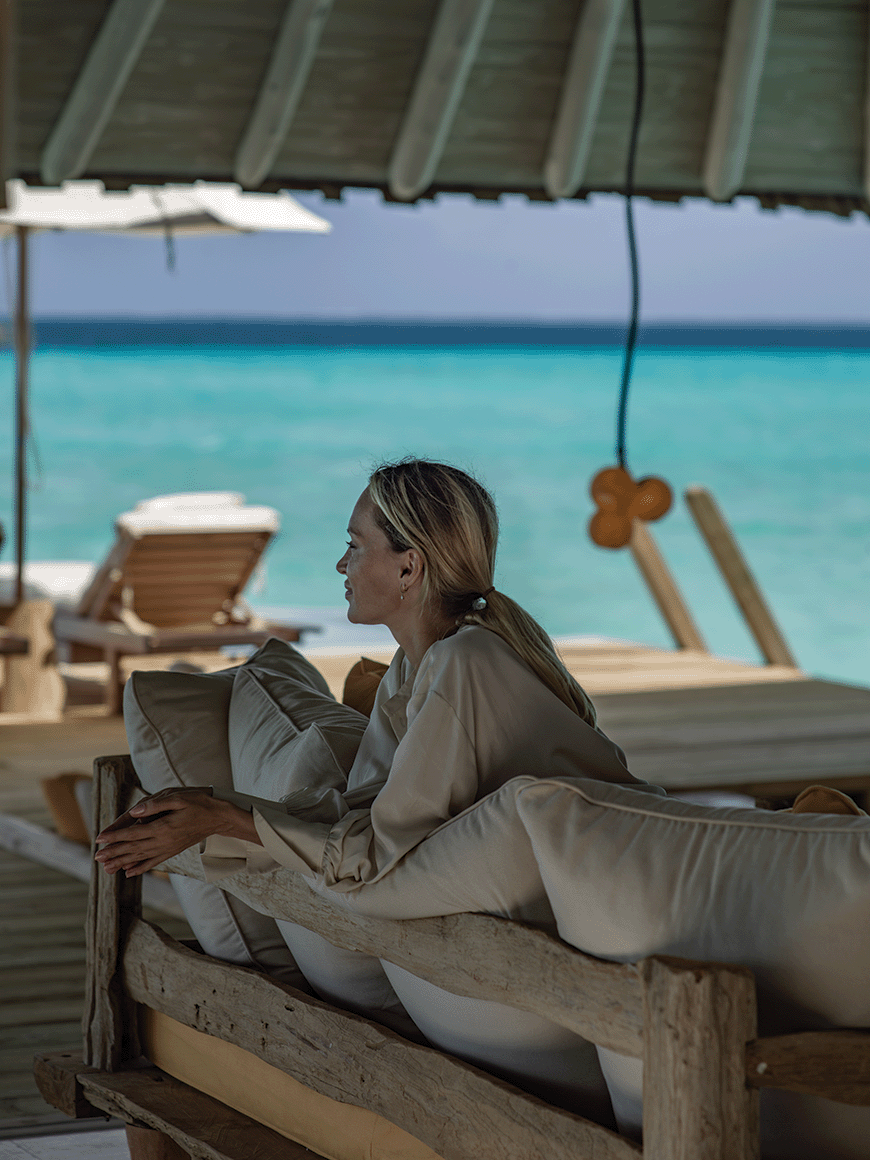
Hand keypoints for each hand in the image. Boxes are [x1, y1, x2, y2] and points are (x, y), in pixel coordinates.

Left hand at [95, 787, 223, 876]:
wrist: (219, 817)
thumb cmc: (199, 803)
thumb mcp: (178, 797)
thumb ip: (155, 805)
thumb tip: (135, 811)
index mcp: (163, 827)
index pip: (134, 833)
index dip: (115, 836)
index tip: (99, 839)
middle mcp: (164, 841)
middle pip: (134, 848)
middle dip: (114, 852)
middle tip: (96, 857)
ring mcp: (169, 848)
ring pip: (141, 858)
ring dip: (122, 862)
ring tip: (107, 868)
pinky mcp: (173, 851)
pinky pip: (153, 862)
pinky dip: (140, 868)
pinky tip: (129, 873)